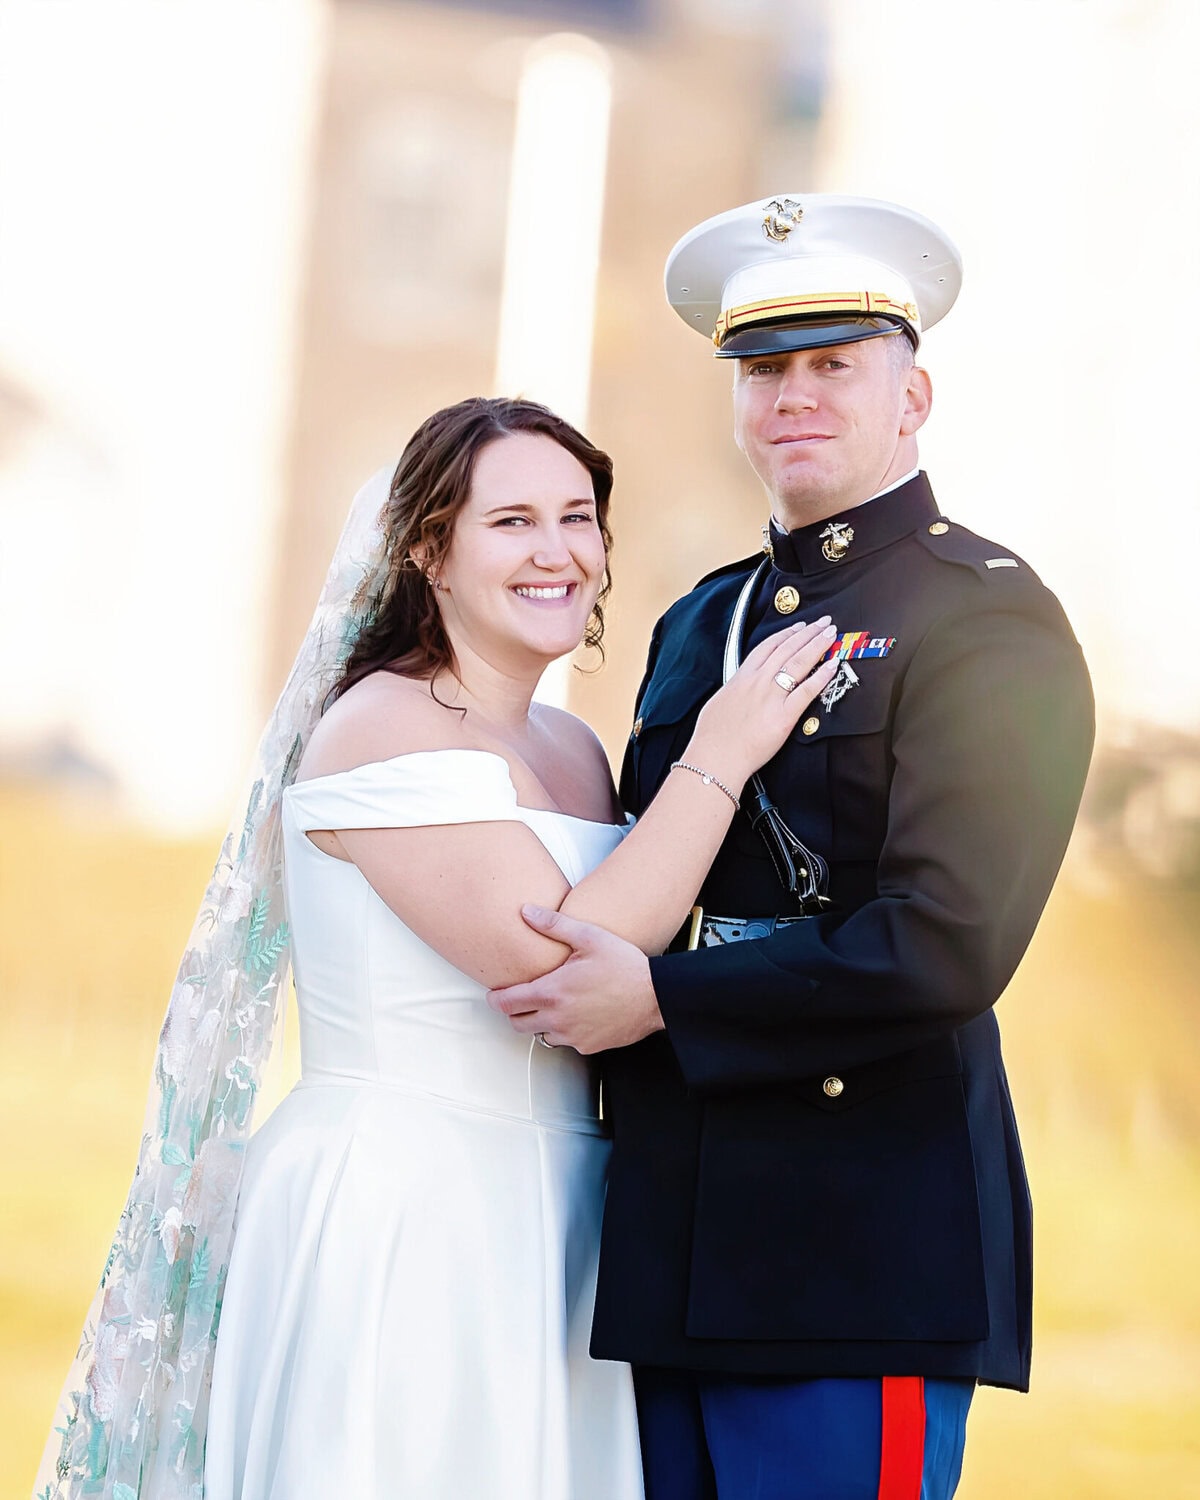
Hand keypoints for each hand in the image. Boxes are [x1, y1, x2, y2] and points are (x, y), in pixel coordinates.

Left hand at [486, 905, 662, 1053]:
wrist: (655, 997)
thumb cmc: (625, 966)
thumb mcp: (589, 937)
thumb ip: (554, 925)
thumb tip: (527, 912)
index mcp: (552, 991)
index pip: (506, 1003)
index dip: (495, 998)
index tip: (495, 993)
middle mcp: (557, 1018)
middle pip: (517, 1023)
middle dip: (514, 1011)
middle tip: (522, 997)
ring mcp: (572, 1036)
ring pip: (541, 1034)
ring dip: (540, 1022)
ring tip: (553, 1004)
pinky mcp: (588, 1046)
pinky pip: (566, 1042)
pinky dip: (565, 1030)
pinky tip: (577, 1014)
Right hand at [686, 616, 839, 786]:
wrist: (715, 757)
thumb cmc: (711, 736)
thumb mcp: (718, 702)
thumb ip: (733, 690)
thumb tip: (739, 687)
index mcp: (741, 677)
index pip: (768, 647)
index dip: (787, 633)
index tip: (800, 626)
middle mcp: (758, 682)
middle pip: (787, 649)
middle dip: (809, 633)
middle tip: (824, 623)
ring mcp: (771, 697)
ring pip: (798, 663)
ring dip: (817, 645)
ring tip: (831, 634)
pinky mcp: (784, 716)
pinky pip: (807, 691)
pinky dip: (822, 676)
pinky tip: (833, 665)